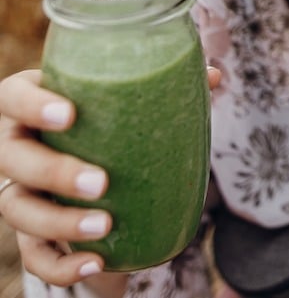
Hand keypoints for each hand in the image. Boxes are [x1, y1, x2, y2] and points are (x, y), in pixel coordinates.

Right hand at [0, 67, 220, 285]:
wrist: (102, 166)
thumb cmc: (113, 117)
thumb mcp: (131, 98)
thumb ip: (167, 85)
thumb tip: (214, 76)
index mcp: (35, 102)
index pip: (13, 97)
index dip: (32, 105)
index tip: (69, 115)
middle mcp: (18, 144)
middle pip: (14, 157)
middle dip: (54, 172)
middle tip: (101, 182)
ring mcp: (20, 188)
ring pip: (17, 208)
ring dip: (58, 222)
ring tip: (104, 226)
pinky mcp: (31, 229)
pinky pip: (33, 253)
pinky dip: (58, 265)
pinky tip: (93, 264)